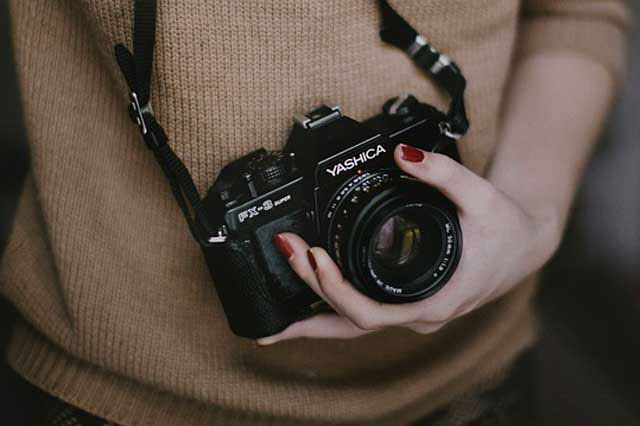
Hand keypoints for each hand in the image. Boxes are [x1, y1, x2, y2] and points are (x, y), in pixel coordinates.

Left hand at [258, 144, 559, 344]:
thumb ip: (444, 173)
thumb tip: (402, 155)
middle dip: (310, 299)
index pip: (371, 313)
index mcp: (435, 300)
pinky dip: (331, 312)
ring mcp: (411, 314)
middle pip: (351, 325)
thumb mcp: (482, 195)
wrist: (524, 245)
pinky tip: (307, 305)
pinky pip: (362, 316)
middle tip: (285, 255)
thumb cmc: (506, 229)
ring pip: (353, 328)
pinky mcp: (406, 305)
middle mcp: (419, 316)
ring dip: (314, 318)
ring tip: (272, 321)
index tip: (313, 256)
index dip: (335, 290)